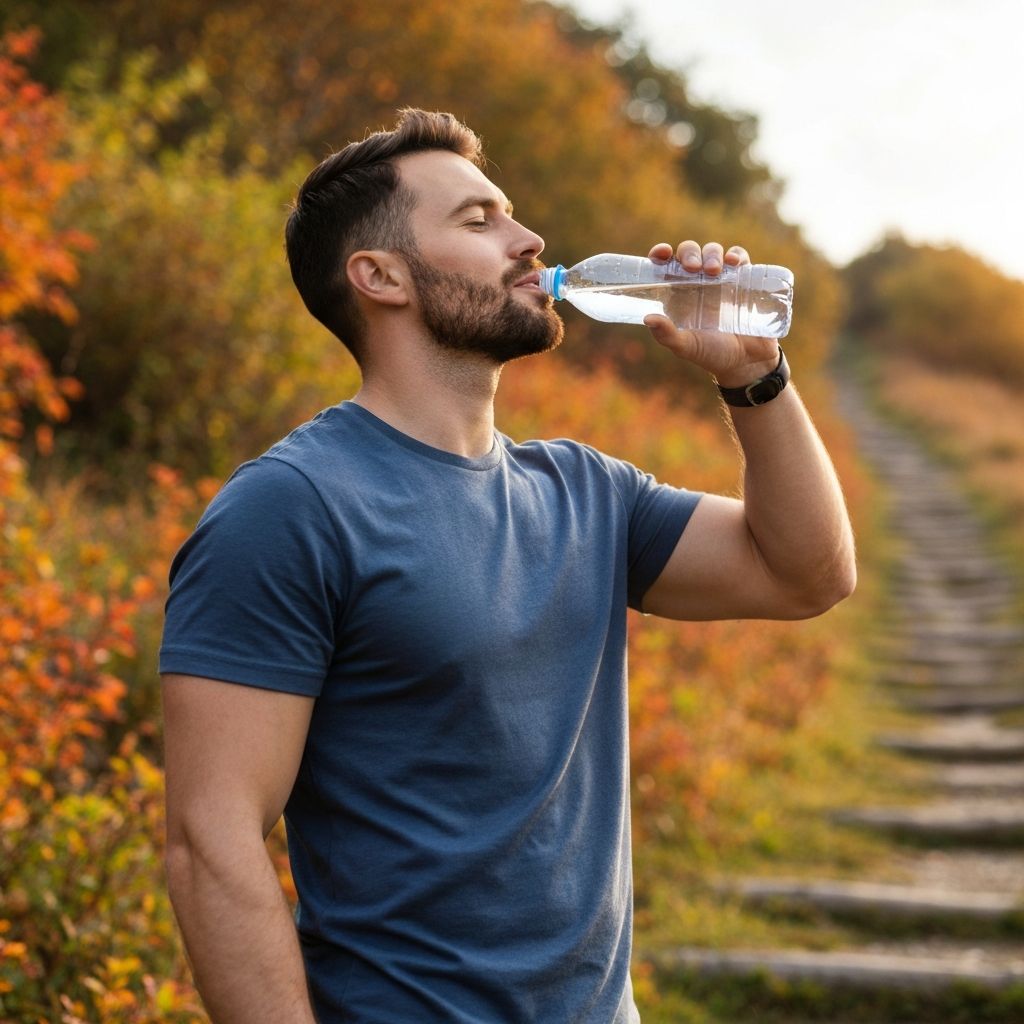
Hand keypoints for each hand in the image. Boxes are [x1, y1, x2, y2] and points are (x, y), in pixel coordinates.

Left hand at [642, 240, 779, 386]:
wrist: (747, 362)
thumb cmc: (712, 355)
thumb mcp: (686, 347)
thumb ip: (667, 334)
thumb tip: (647, 318)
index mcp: (678, 294)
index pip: (665, 266)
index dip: (661, 254)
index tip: (662, 253)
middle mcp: (697, 283)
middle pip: (689, 253)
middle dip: (690, 253)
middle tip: (693, 268)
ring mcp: (721, 279)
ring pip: (713, 251)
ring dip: (712, 254)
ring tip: (714, 271)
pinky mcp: (743, 280)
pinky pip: (739, 258)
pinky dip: (736, 254)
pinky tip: (734, 263)